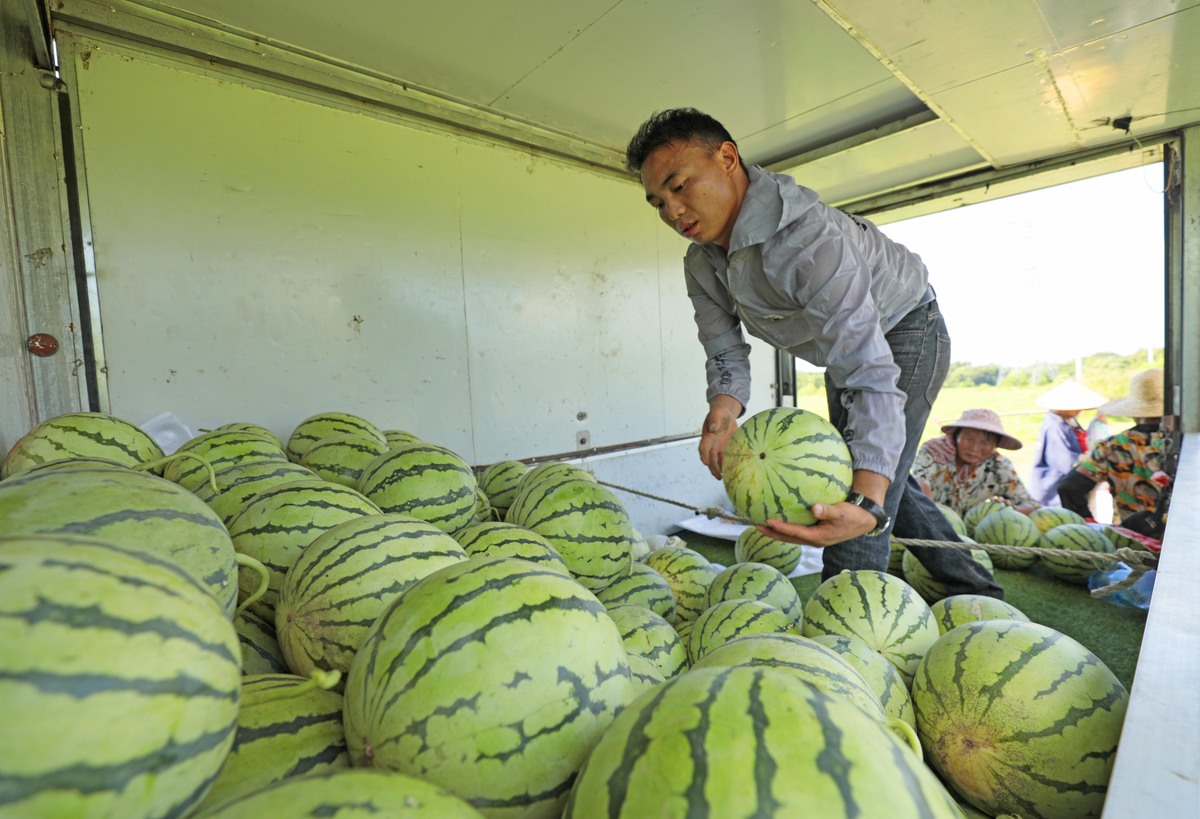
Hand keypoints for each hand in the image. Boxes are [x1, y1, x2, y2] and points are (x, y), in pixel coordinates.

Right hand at [699, 396, 741, 478]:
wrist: (725, 414)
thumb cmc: (719, 413)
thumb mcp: (717, 413)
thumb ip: (714, 420)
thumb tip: (713, 428)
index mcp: (707, 437)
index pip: (703, 448)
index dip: (703, 455)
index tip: (705, 462)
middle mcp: (712, 445)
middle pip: (711, 459)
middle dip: (714, 468)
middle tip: (718, 476)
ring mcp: (720, 448)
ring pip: (719, 461)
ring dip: (722, 469)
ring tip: (728, 477)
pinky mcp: (728, 449)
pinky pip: (728, 458)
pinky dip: (731, 464)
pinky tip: (736, 470)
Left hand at [759, 501, 877, 546]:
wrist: (864, 521)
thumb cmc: (853, 516)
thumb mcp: (842, 513)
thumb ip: (828, 511)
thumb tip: (813, 508)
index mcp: (819, 537)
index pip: (795, 533)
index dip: (781, 528)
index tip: (768, 521)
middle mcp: (814, 540)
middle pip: (789, 539)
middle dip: (773, 533)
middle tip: (756, 526)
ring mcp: (815, 537)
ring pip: (792, 537)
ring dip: (777, 532)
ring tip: (763, 525)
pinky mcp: (816, 533)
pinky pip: (797, 532)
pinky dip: (787, 528)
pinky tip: (780, 520)